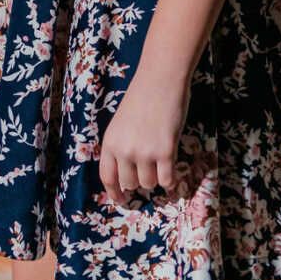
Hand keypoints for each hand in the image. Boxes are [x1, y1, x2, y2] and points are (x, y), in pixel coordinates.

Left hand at [98, 71, 187, 204]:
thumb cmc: (142, 97)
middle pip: (129, 184)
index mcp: (110, 141)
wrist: (160, 80)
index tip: (121, 200)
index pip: (107, 177)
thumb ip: (121, 146)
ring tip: (161, 159)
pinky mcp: (165, 152)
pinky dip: (171, 181)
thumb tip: (127, 175)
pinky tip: (173, 172)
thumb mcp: (122, 123)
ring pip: (149, 184)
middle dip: (139, 181)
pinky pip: (167, 180)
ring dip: (156, 177)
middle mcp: (124, 150)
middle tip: (148, 169)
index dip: (114, 193)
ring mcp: (145, 152)